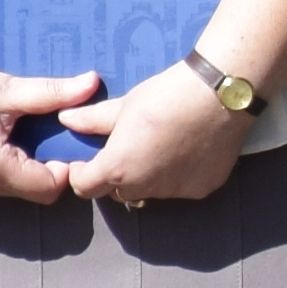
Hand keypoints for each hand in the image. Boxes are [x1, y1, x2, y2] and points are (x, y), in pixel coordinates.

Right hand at [0, 59, 91, 203]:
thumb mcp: (5, 89)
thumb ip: (52, 92)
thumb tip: (94, 83)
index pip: (50, 187)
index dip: (65, 168)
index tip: (64, 143)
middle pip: (31, 192)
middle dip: (44, 169)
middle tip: (44, 137)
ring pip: (9, 192)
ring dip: (19, 171)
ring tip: (16, 138)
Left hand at [60, 63, 247, 204]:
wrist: (221, 95)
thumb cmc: (166, 96)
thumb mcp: (123, 105)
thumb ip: (91, 120)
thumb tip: (66, 119)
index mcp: (117, 168)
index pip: (85, 188)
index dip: (83, 174)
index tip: (89, 160)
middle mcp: (144, 188)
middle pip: (119, 193)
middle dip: (117, 177)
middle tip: (128, 150)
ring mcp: (176, 191)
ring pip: (151, 192)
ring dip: (149, 178)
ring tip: (162, 148)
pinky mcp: (202, 189)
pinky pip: (180, 188)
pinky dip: (179, 176)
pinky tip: (188, 151)